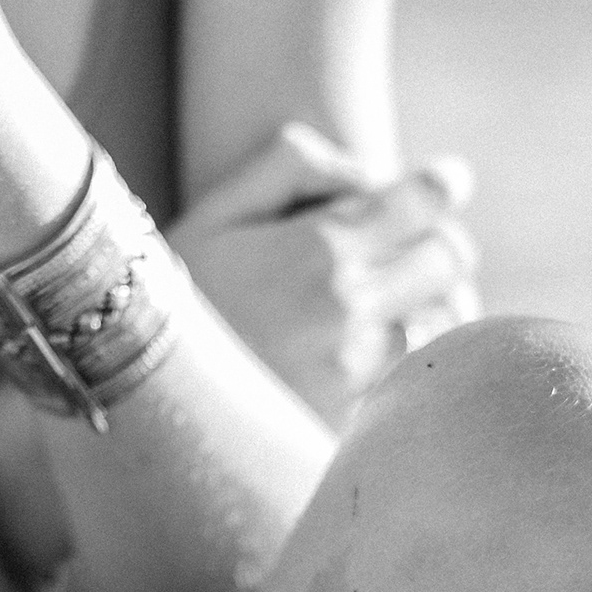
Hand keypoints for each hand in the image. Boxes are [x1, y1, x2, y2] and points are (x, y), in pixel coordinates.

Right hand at [172, 123, 481, 427]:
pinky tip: (392, 354)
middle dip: (441, 241)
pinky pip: (422, 380)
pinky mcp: (360, 423)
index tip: (448, 180)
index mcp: (319, 248)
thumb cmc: (173, 303)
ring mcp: (361, 373)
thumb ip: (290, 168)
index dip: (442, 184)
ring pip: (447, 322)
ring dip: (437, 302)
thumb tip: (365, 171)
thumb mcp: (215, 215)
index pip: (421, 201)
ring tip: (410, 300)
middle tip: (422, 242)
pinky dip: (421, 359)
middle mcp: (351, 309)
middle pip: (449, 258)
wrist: (143, 408)